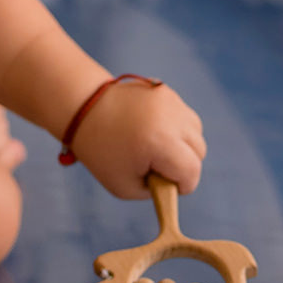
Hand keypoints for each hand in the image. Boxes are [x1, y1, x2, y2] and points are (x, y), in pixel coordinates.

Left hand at [69, 79, 206, 199]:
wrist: (84, 107)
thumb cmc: (101, 151)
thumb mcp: (124, 186)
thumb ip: (156, 191)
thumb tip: (176, 183)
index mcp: (160, 143)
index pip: (191, 171)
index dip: (181, 185)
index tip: (165, 186)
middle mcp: (171, 119)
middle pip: (199, 151)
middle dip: (184, 165)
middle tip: (158, 167)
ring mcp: (171, 101)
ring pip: (196, 132)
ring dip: (184, 144)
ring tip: (157, 148)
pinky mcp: (167, 91)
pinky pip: (184, 116)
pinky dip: (176, 127)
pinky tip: (154, 131)